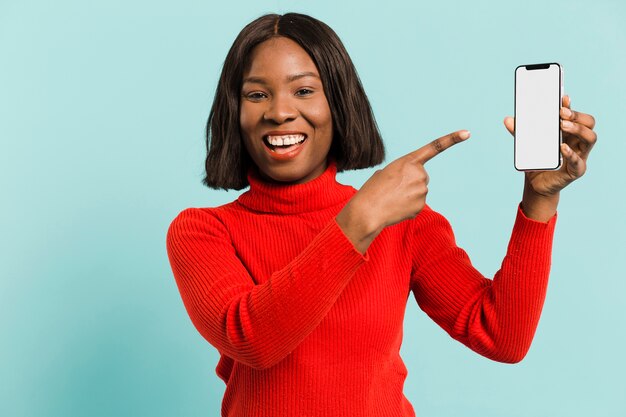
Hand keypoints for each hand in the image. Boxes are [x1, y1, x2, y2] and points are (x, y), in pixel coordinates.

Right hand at [336, 130, 469, 252]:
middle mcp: (419, 174)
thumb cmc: (372, 191)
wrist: (367, 211)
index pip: (434, 147)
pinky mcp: (421, 205)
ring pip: (419, 191)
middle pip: (421, 176)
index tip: (466, 133)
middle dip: (410, 182)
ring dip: (408, 195)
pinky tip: (396, 208)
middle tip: (393, 188)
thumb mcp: (385, 173)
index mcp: (408, 161)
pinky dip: (408, 206)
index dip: (451, 139)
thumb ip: (401, 174)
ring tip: (392, 198)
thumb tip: (411, 187)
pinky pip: (417, 204)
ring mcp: (422, 190)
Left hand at [504, 95, 596, 196]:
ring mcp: (580, 155)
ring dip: (578, 129)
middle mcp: (578, 141)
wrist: (535, 183)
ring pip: (590, 138)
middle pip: (589, 122)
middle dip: (577, 115)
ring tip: (563, 125)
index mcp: (569, 132)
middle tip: (562, 113)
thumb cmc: (537, 160)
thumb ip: (519, 132)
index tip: (562, 98)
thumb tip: (507, 119)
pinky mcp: (576, 170)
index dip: (571, 106)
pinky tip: (562, 147)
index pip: (576, 115)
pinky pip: (578, 161)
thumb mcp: (527, 144)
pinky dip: (571, 153)